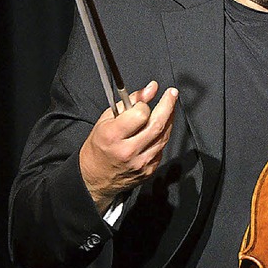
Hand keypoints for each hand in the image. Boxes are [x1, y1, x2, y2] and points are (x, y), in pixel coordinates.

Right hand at [79, 81, 178, 213]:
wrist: (95, 178)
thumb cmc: (99, 147)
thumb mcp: (105, 120)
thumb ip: (129, 102)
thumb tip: (150, 89)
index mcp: (113, 136)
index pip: (140, 115)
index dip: (144, 104)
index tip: (145, 99)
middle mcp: (128, 151)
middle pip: (157, 125)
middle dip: (168, 105)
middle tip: (172, 94)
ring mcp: (141, 162)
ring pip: (164, 136)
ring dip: (169, 119)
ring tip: (168, 108)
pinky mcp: (149, 170)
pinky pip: (161, 148)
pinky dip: (162, 136)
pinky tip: (158, 130)